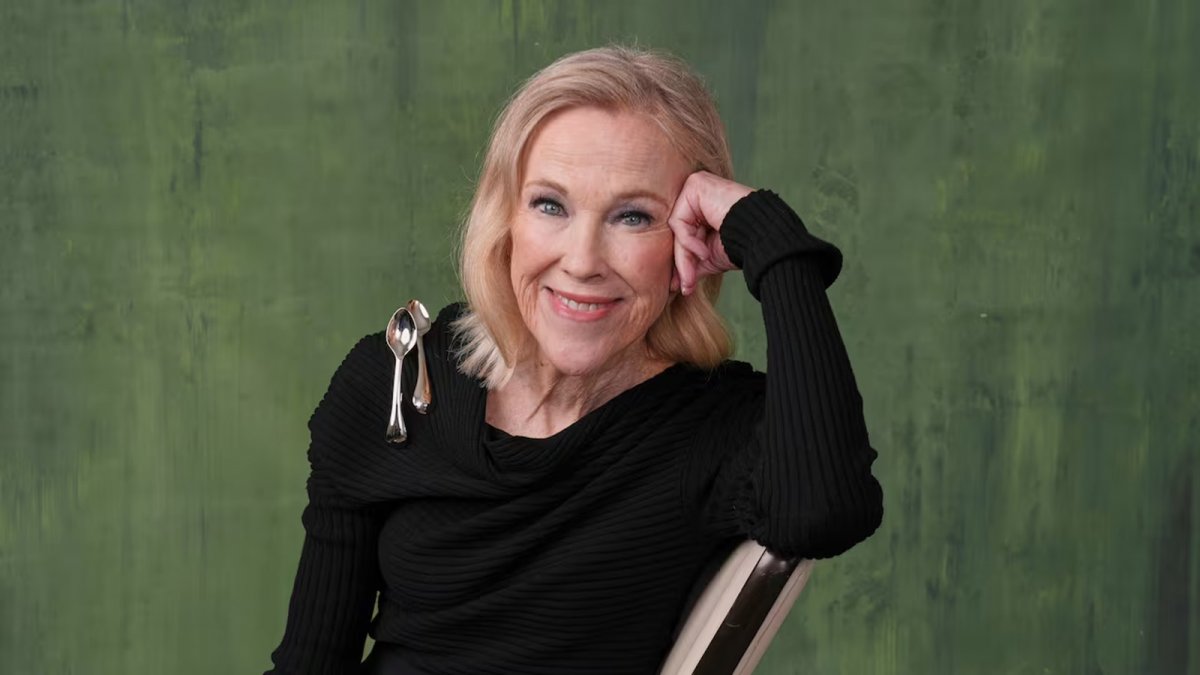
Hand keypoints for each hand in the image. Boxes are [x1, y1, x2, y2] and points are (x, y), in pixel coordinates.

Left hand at [667, 171, 753, 294]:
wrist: (763, 236)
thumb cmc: (742, 245)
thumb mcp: (710, 257)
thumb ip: (690, 264)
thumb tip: (673, 284)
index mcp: (702, 208)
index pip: (683, 235)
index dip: (683, 261)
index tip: (684, 286)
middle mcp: (697, 194)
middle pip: (679, 233)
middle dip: (682, 263)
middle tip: (686, 286)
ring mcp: (696, 186)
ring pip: (678, 229)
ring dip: (684, 257)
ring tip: (693, 276)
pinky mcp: (695, 185)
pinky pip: (679, 221)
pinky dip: (689, 242)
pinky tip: (705, 252)